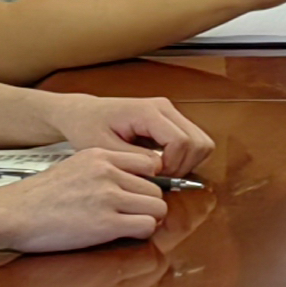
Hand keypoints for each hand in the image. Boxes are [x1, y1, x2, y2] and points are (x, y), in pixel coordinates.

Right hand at [0, 148, 169, 253]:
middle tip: (135, 215)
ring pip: (156, 207)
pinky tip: (126, 235)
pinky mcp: (105, 223)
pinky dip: (141, 233)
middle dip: (149, 204)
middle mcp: (108, 172)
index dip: (148, 182)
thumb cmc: (35, 197)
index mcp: (100, 156)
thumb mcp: (73, 167)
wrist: (9, 213)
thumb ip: (103, 170)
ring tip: (130, 225)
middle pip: (156, 188)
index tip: (140, 194)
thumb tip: (129, 183)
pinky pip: (145, 226)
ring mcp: (108, 197)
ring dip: (148, 219)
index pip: (148, 163)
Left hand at [46, 93, 213, 175]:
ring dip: (187, 163)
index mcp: (148, 112)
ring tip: (162, 172)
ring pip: (202, 142)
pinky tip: (163, 165)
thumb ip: (133, 159)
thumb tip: (159, 168)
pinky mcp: (171, 120)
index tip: (153, 177)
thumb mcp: (104, 148)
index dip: (172, 165)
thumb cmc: (88, 128)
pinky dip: (185, 158)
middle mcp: (166, 108)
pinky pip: (193, 142)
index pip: (181, 141)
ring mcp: (171, 113)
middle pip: (199, 142)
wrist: (83, 114)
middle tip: (160, 178)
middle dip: (184, 166)